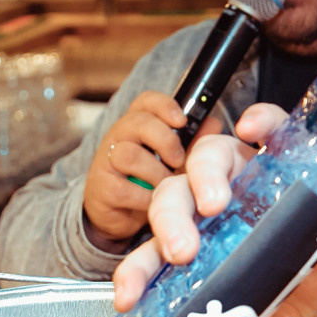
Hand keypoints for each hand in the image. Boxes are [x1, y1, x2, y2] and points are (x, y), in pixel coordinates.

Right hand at [81, 90, 218, 247]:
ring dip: (156, 173)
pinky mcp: (102, 187)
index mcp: (138, 123)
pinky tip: (153, 202)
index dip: (164, 105)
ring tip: (167, 185)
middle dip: (165, 140)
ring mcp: (107, 160)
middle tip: (179, 160)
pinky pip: (124, 189)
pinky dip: (145, 198)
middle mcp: (119, 136)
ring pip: (128, 155)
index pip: (146, 101)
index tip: (182, 120)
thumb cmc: (151, 180)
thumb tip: (214, 125)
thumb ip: (194, 142)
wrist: (122, 214)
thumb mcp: (175, 159)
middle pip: (137, 122)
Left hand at [112, 102, 316, 316]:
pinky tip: (252, 128)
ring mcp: (249, 169)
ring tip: (214, 202)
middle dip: (169, 222)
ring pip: (209, 157)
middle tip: (182, 251)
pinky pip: (268, 123)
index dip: (137, 271)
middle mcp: (218, 199)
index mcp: (206, 239)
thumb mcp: (296, 302)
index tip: (127, 297)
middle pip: (174, 197)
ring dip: (204, 176)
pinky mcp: (287, 146)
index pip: (157, 250)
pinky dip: (260, 122)